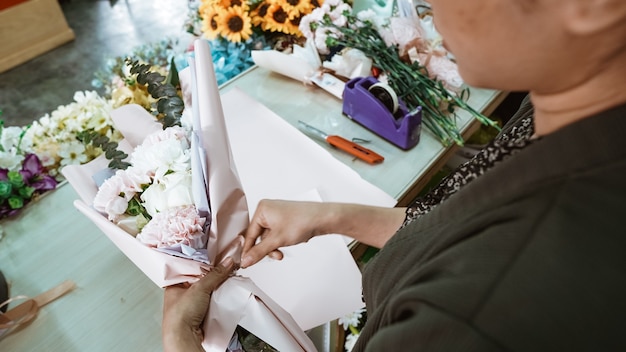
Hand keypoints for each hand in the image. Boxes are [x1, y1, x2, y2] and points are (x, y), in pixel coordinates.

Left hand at [162, 257, 234, 351]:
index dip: (202, 263)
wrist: (184, 337)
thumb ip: (215, 274)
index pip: (189, 269)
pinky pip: (210, 302)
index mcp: (174, 286)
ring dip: (215, 287)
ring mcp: (190, 306)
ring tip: (225, 279)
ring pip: (205, 291)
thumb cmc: (180, 315)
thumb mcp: (199, 288)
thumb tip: (226, 263)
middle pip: (199, 280)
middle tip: (222, 268)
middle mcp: (180, 295)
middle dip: (211, 275)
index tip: (215, 258)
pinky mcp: (198, 314)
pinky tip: (222, 294)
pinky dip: (216, 298)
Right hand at [240, 200, 406, 267]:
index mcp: (262, 207)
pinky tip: (286, 248)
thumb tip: (244, 261)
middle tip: (272, 258)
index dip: (248, 250)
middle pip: (256, 234)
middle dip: (263, 248)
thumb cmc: (307, 222)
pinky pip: (276, 234)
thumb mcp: (280, 240)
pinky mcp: (287, 218)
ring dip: (272, 247)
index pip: (248, 233)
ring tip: (281, 253)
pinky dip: (279, 243)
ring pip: (267, 236)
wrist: (331, 216)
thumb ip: (261, 251)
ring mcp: (278, 212)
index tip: (245, 265)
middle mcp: (268, 207)